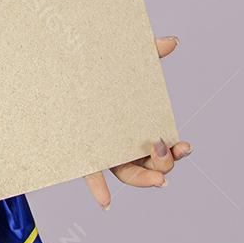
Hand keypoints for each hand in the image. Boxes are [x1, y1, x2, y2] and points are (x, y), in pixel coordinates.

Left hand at [82, 35, 193, 209]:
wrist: (58, 70)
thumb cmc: (96, 67)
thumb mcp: (125, 60)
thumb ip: (148, 52)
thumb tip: (172, 40)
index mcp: (139, 126)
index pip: (165, 145)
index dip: (178, 150)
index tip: (186, 145)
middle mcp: (125, 142)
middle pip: (153, 165)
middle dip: (164, 163)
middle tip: (162, 150)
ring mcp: (106, 149)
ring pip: (130, 174)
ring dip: (145, 179)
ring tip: (157, 180)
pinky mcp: (83, 152)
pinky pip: (92, 175)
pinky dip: (100, 190)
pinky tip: (106, 201)